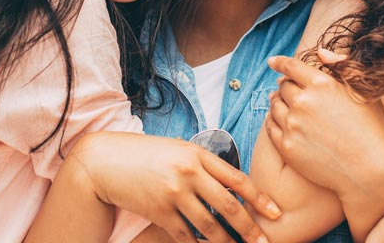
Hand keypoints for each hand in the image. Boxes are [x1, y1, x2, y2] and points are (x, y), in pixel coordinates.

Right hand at [72, 132, 279, 242]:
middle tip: (263, 242)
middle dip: (249, 228)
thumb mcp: (179, 149)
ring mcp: (174, 194)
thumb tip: (231, 185)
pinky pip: (186, 236)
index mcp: (198, 154)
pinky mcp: (159, 213)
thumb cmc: (148, 153)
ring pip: (210, 227)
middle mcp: (189, 173)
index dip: (259, 198)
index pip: (237, 178)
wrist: (108, 160)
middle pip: (228, 206)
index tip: (275, 213)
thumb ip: (203, 164)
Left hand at [266, 55, 383, 198]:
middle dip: (285, 85)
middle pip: (283, 86)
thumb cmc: (372, 128)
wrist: (370, 172)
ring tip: (283, 103)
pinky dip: (273, 120)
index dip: (279, 62)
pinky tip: (279, 121)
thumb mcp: (362, 91)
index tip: (272, 61)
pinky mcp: (287, 147)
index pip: (291, 66)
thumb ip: (341, 65)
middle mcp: (303, 102)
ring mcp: (293, 125)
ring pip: (274, 105)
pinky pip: (270, 127)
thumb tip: (320, 52)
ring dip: (278, 101)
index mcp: (321, 84)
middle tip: (287, 88)